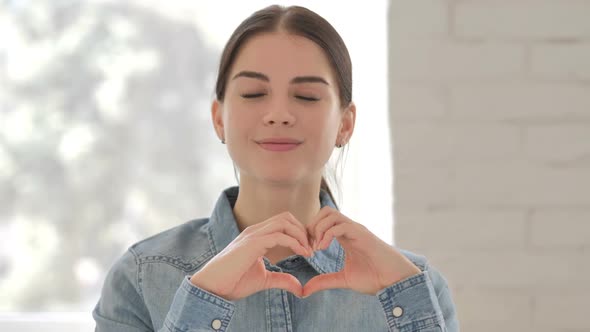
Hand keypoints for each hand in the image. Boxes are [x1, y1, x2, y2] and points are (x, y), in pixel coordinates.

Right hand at [190, 212, 312, 300]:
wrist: (213, 286)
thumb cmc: (233, 282)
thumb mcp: (264, 280)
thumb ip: (282, 279)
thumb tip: (300, 287)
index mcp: (257, 236)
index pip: (283, 223)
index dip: (299, 233)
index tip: (310, 249)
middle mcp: (256, 231)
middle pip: (286, 217)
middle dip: (303, 230)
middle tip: (312, 248)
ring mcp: (253, 235)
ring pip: (284, 221)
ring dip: (301, 234)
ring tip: (309, 250)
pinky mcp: (253, 243)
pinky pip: (279, 235)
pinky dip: (295, 242)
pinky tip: (302, 253)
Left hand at [303, 207, 420, 297]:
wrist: (395, 281)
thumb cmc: (374, 278)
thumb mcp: (343, 280)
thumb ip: (325, 281)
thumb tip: (305, 290)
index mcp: (345, 236)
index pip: (323, 220)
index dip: (310, 232)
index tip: (307, 250)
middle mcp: (350, 229)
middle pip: (325, 211)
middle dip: (311, 226)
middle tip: (310, 247)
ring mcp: (356, 229)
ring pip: (331, 213)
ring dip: (318, 228)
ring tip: (317, 247)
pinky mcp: (361, 234)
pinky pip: (340, 225)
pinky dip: (327, 234)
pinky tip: (323, 249)